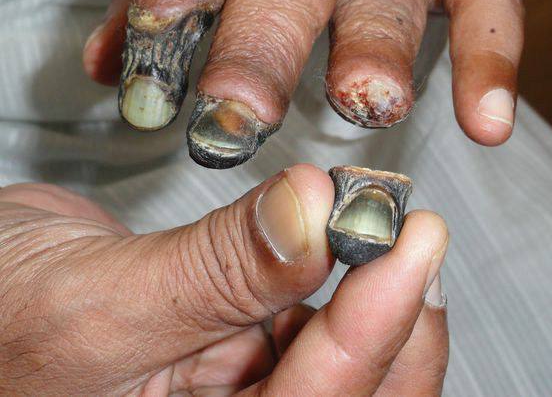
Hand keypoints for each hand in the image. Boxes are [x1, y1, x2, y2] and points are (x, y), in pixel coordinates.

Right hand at [0, 165, 448, 394]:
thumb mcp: (96, 303)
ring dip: (372, 296)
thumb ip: (215, 270)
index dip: (374, 327)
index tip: (412, 243)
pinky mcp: (240, 346)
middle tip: (413, 239)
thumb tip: (312, 214)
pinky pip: (309, 323)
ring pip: (341, 361)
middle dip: (393, 322)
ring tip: (380, 233)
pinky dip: (335, 281)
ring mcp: (237, 391)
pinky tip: (340, 246)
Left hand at [83, 0, 522, 168]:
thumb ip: (166, 3)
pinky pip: (488, 0)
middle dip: (262, 46)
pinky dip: (491, 58)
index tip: (152, 97)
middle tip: (239, 119)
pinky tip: (484, 124)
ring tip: (364, 104)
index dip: (175, 15)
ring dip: (376, 44)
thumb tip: (107, 63)